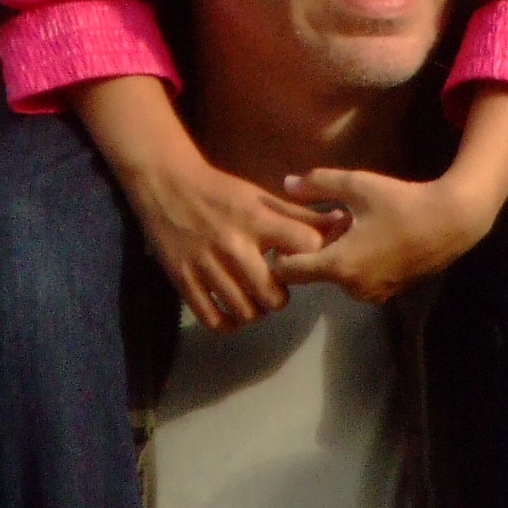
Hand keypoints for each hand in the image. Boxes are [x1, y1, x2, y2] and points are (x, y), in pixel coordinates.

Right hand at [118, 146, 332, 331]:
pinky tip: (232, 311)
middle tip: (275, 288)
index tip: (303, 263)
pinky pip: (213, 319)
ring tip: (253, 299)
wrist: (166, 184)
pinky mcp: (183, 280)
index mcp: (257, 220)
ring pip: (245, 312)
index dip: (312, 260)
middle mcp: (233, 245)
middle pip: (274, 295)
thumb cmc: (220, 191)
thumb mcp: (261, 197)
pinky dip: (228, 322)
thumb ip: (300, 215)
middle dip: (280, 297)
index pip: (304, 248)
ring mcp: (206, 266)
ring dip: (256, 311)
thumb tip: (341, 222)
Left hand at [272, 167, 497, 302]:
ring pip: (338, 276)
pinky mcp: (389, 293)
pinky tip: (374, 237)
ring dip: (338, 255)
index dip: (282, 252)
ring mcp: (373, 294)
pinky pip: (359, 280)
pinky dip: (357, 262)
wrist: (451, 222)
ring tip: (356, 224)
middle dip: (316, 249)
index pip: (289, 271)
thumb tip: (286, 183)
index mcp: (338, 265)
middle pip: (314, 273)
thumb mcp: (356, 185)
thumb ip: (317, 184)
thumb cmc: (400, 202)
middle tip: (331, 219)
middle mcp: (352, 288)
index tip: (289, 232)